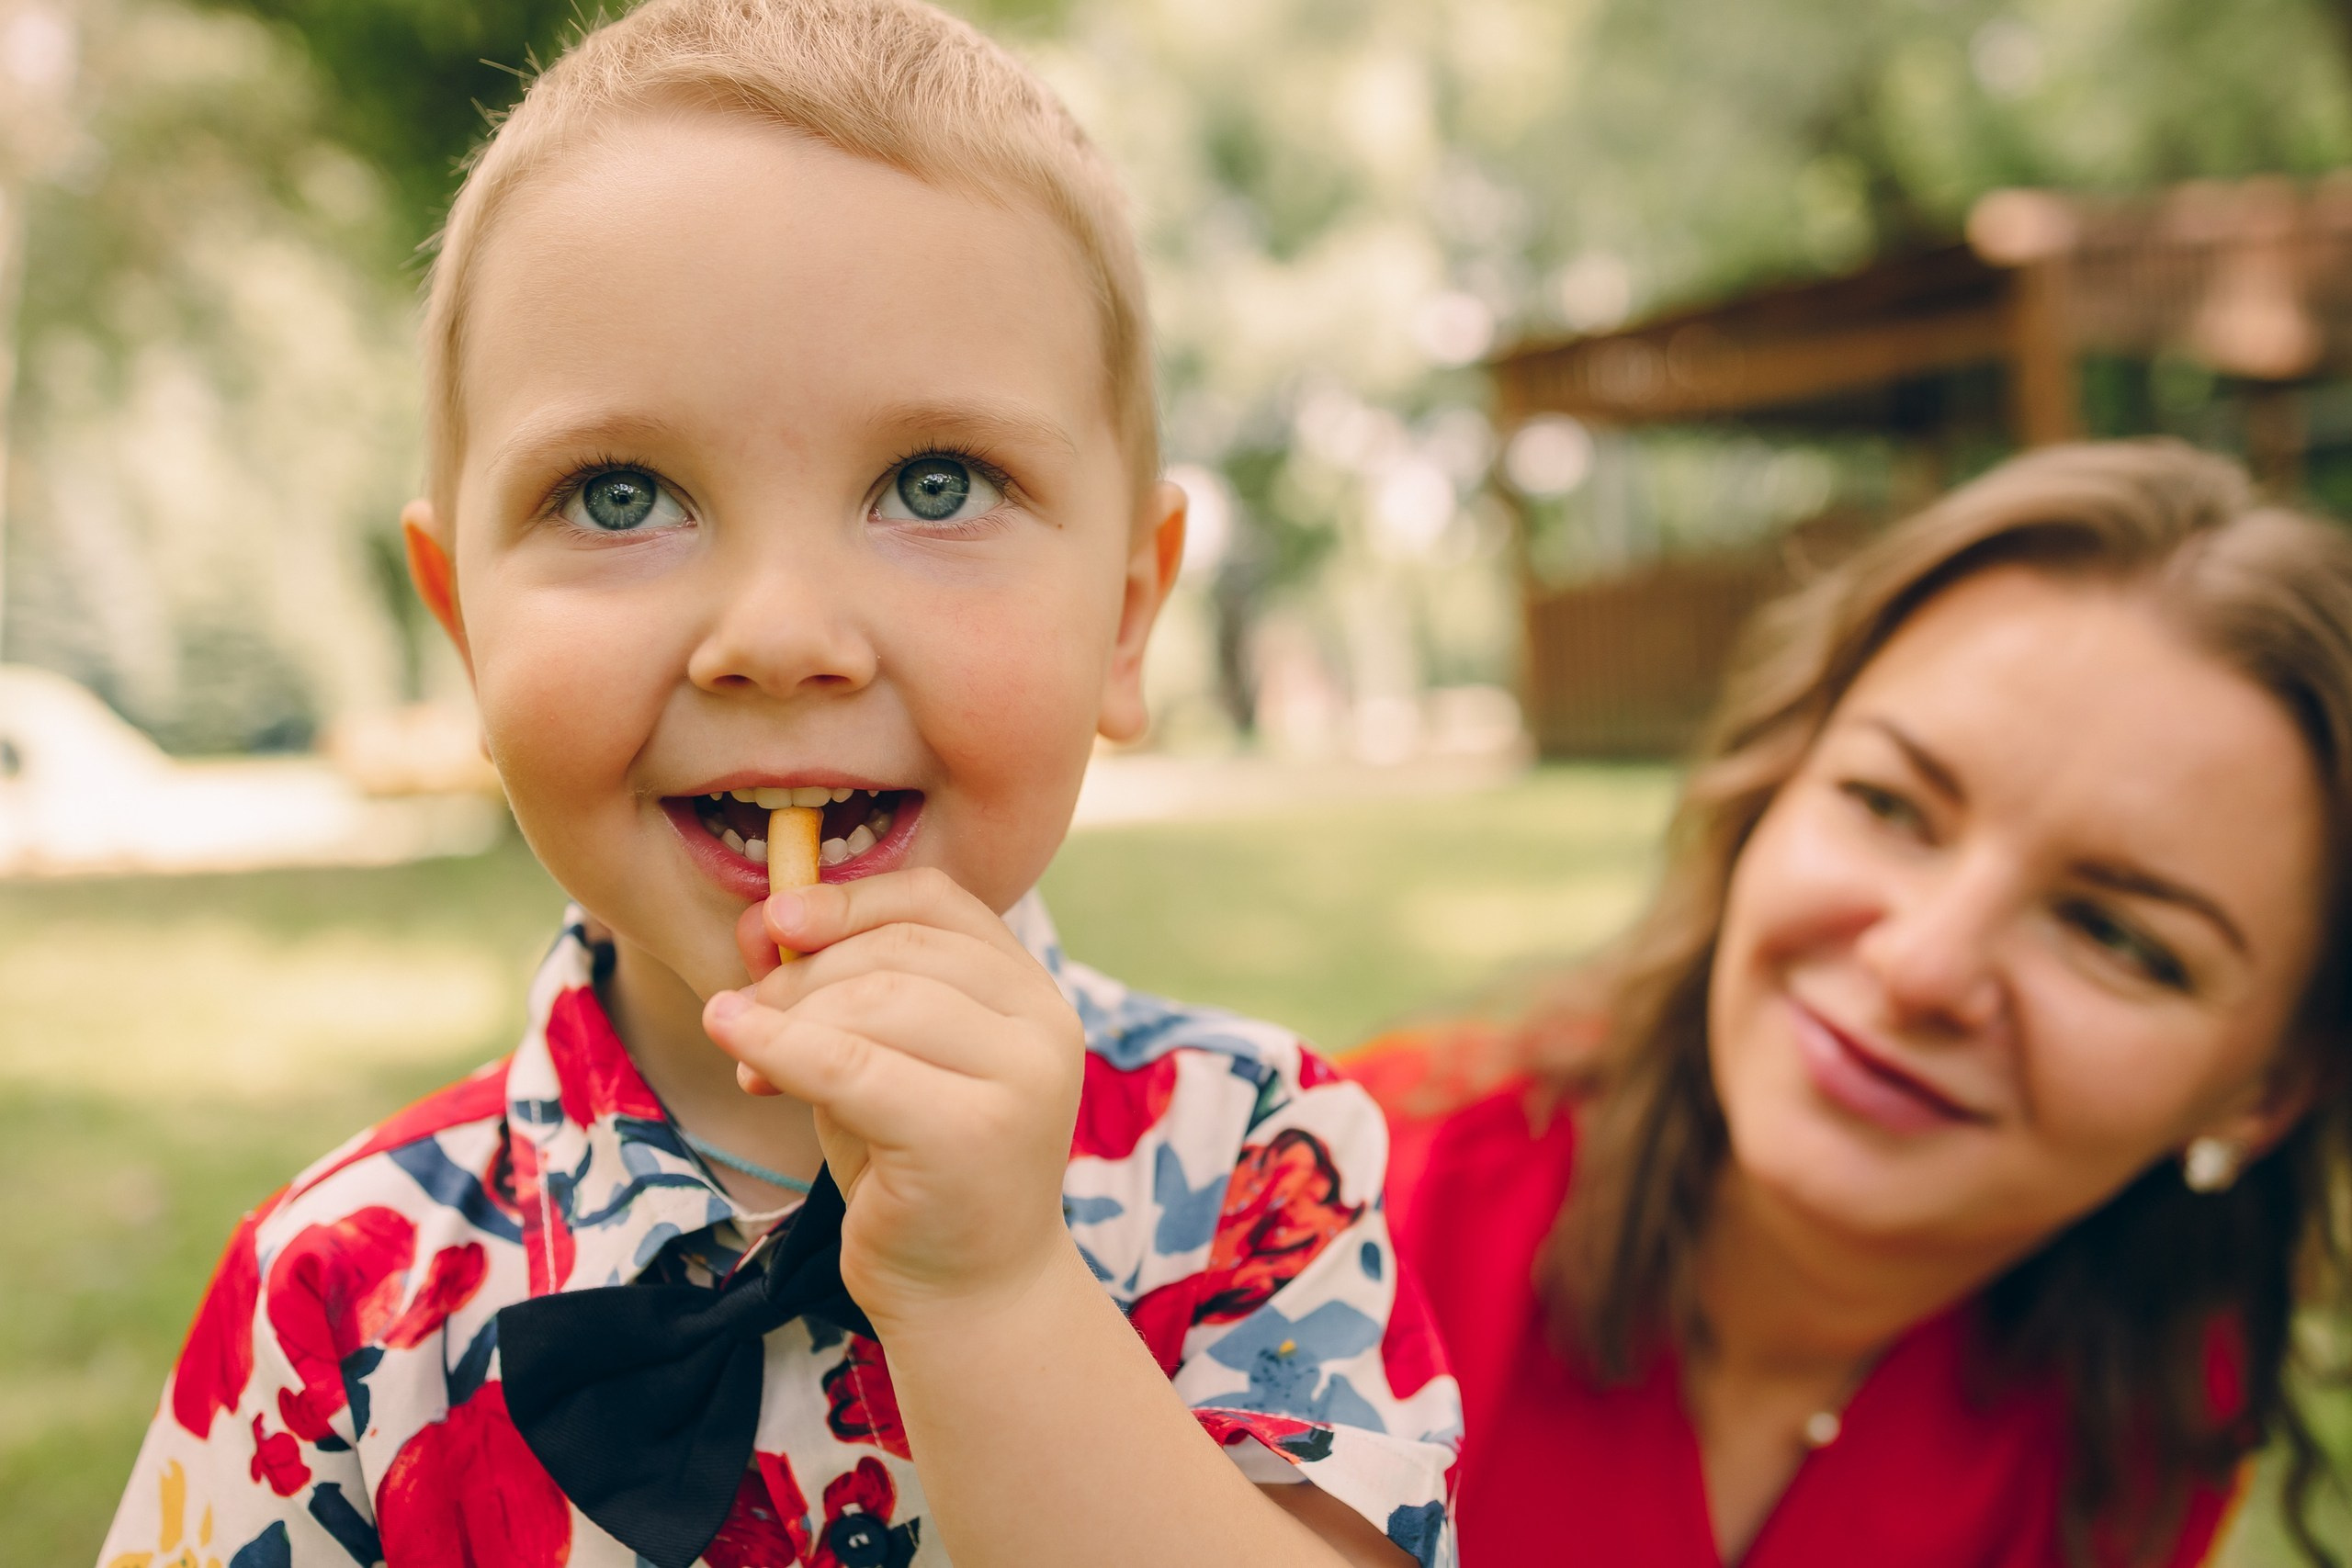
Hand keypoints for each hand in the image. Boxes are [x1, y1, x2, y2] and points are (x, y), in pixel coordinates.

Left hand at [701, 868, 1085, 1329]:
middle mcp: (1044, 1026)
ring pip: (873, 1002)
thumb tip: (762, 922)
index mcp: (1032, 995)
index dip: (850, 899)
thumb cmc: (919, 1176)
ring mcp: (1020, 1079)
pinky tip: (739, 1050)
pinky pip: (851, 1065)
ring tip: (749, 1060)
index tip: (776, 918)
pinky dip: (779, 1047)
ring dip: (787, 1017)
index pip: (939, 903)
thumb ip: (842, 993)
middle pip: (897, 951)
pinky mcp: (972, 1133)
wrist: (969, 1298)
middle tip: (743, 1013)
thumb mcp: (885, 1063)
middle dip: (803, 973)